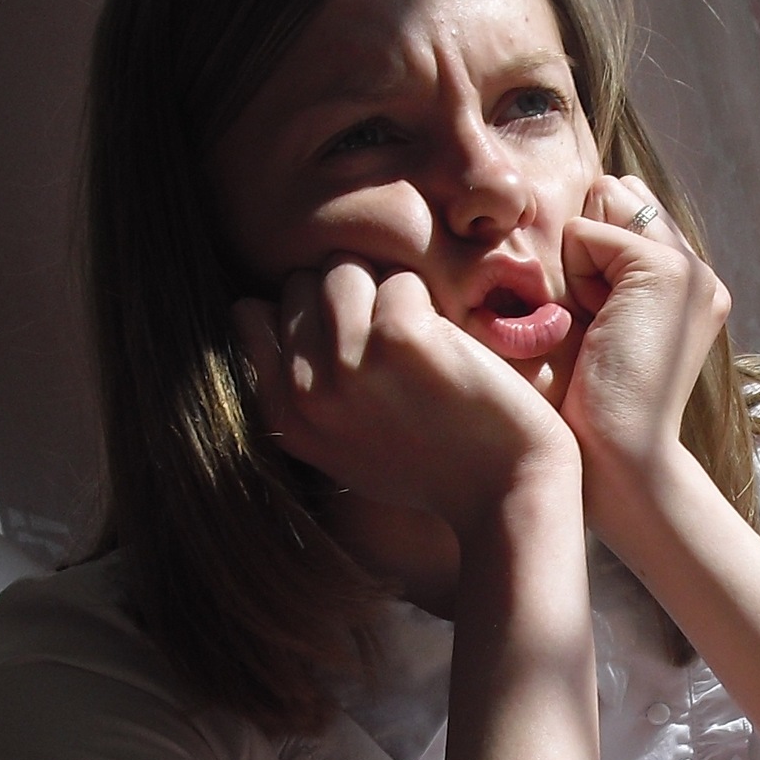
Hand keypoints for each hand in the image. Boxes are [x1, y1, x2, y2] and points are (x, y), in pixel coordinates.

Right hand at [234, 257, 577, 537]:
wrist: (509, 490)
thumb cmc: (437, 467)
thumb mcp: (343, 446)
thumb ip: (300, 390)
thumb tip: (255, 310)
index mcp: (286, 417)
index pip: (250, 314)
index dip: (305, 311)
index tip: (350, 338)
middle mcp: (307, 392)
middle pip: (301, 283)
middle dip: (348, 295)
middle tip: (395, 342)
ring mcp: (350, 362)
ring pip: (344, 269)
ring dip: (387, 290)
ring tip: (421, 341)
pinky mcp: (402, 337)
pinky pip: (402, 279)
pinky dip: (431, 302)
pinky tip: (451, 349)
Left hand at [555, 177, 729, 505]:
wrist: (623, 451)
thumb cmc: (598, 403)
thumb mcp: (605, 321)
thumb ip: (611, 267)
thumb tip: (598, 196)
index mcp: (692, 287)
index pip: (631, 209)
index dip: (595, 251)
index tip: (601, 320)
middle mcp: (700, 272)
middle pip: (619, 196)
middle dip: (590, 247)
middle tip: (601, 322)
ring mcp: (691, 268)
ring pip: (606, 207)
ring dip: (584, 263)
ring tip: (601, 325)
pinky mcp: (666, 270)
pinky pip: (588, 233)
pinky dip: (577, 278)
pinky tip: (599, 327)